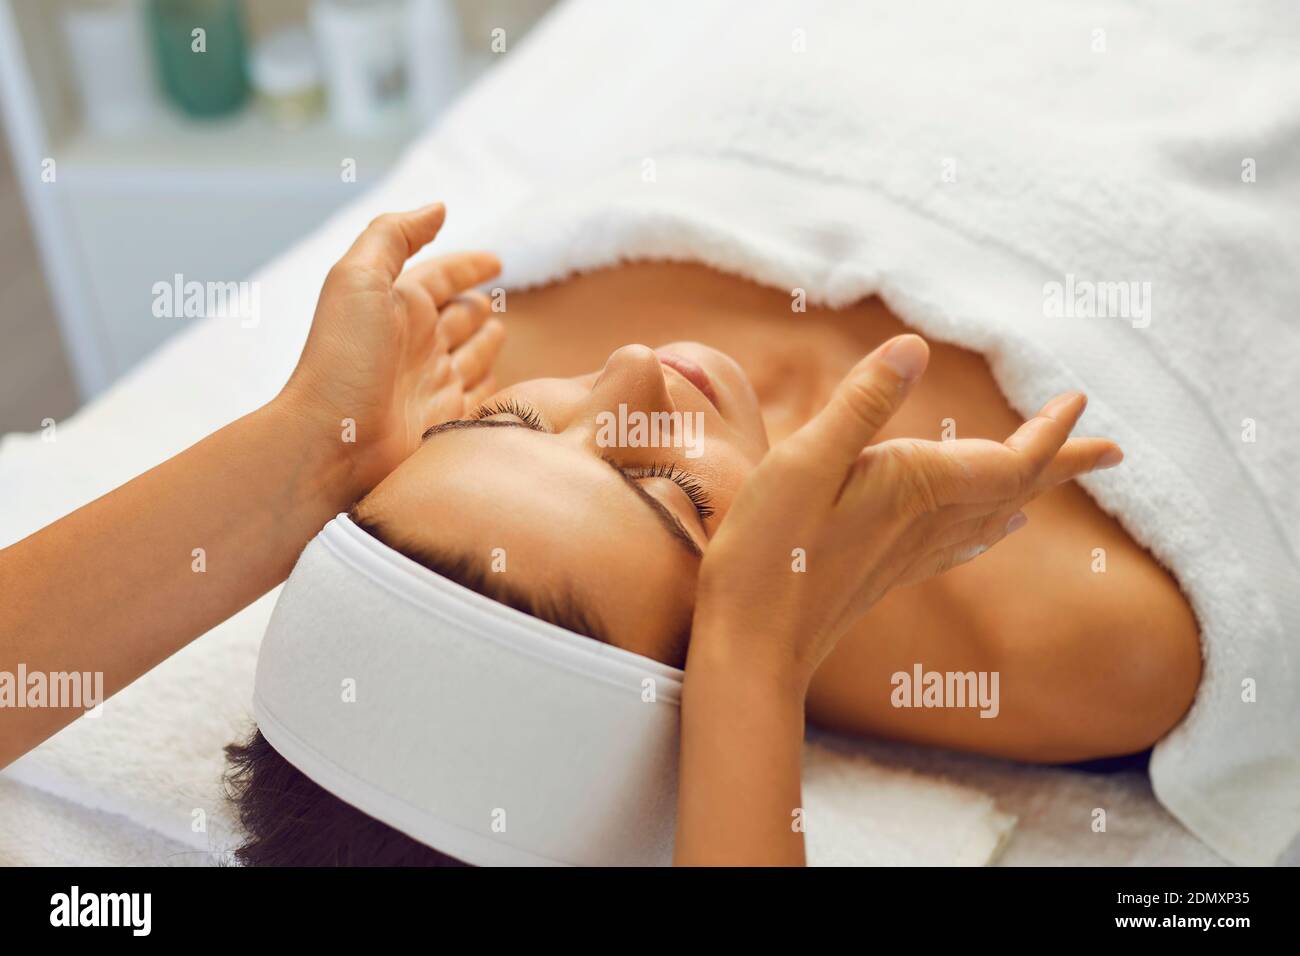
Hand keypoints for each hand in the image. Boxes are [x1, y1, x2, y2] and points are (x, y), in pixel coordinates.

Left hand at [277, 203, 503, 496]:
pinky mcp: (448, 424)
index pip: (442, 276)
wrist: (331, 441)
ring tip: (500, 334)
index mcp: (399, 306)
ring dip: (488, 345)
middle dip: (477, 307)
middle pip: (459, 317)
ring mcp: (434, 385)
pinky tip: (503, 384)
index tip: (496, 261)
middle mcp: (418, 344)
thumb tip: (438, 208)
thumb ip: (394, 236)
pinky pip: (483, 401)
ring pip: (474, 357)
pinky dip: (495, 389)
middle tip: (494, 302)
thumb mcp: (358, 279)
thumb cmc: (342, 357)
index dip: (468, 266)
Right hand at [690, 334, 1121, 689]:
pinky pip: (959, 544)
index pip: (1009, 459)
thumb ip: (861, 403)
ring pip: (991, 517)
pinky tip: (988, 531)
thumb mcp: (805, 461)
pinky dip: (987, 527)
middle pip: (1014, 489)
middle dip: (1062, 464)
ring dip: (1030, 491)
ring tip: (1057, 477)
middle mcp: (923, 523)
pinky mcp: (886, 572)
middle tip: (1112, 452)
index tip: (1080, 401)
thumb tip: (915, 347)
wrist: (753, 643)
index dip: (1049, 432)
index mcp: (915, 488)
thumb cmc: (771, 551)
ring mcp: (906, 553)